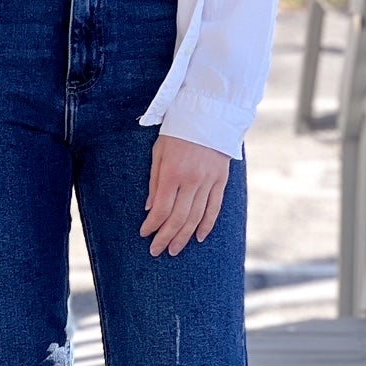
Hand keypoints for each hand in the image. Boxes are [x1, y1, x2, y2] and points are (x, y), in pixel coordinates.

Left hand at [141, 134, 229, 257]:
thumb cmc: (177, 131)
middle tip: (157, 251)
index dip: (152, 225)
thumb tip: (150, 209)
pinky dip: (207, 224)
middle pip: (178, 217)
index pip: (162, 208)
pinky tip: (198, 237)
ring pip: (196, 217)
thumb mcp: (158, 152)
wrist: (209, 114)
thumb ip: (154, 181)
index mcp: (172, 172)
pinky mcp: (221, 180)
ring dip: (184, 236)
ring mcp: (209, 181)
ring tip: (174, 249)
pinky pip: (215, 208)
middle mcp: (192, 180)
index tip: (145, 234)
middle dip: (166, 237)